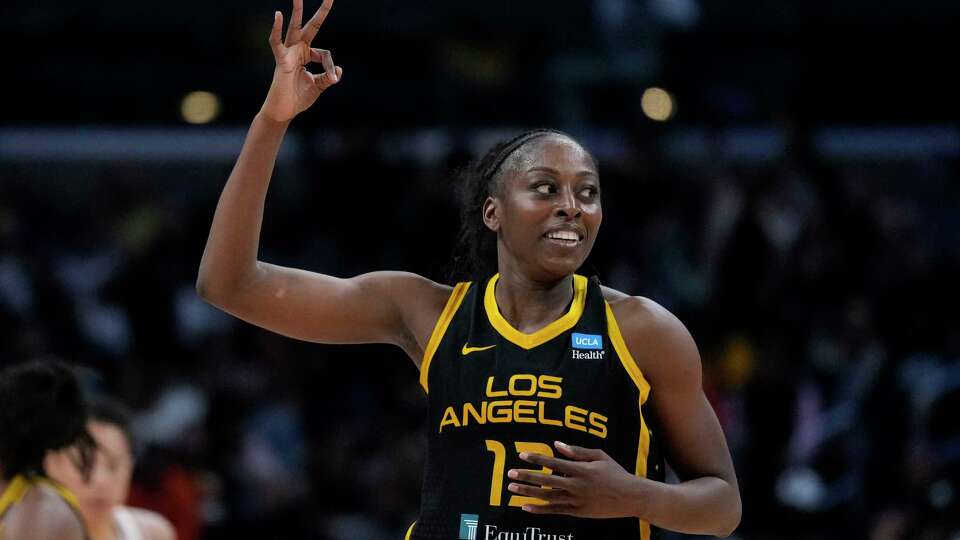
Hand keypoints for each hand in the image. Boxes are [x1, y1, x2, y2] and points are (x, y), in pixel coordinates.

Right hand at [260, 0, 341, 122]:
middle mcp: (297, 50)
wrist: (284, 112)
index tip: (333, 78)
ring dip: (297, 11)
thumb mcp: (318, 87)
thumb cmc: (298, 98)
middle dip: (321, 13)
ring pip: (294, 28)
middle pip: (310, 27)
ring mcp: (289, 54)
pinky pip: (277, 42)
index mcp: (306, 55)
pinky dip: (276, 29)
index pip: (324, 54)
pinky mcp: (281, 61)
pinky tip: (278, 15)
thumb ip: (328, 77)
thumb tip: (339, 71)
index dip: (331, 67)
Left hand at [506, 441, 649, 518]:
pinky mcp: (578, 513)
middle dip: (527, 477)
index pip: (554, 463)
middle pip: (546, 481)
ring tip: (511, 489)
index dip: (537, 458)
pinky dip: (540, 510)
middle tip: (510, 474)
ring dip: (528, 493)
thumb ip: (577, 451)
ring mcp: (577, 501)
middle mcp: (577, 485)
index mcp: (581, 469)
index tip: (522, 455)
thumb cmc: (615, 473)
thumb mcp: (599, 456)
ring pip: (548, 497)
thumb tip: (556, 444)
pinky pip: (555, 511)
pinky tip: (525, 507)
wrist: (632, 497)